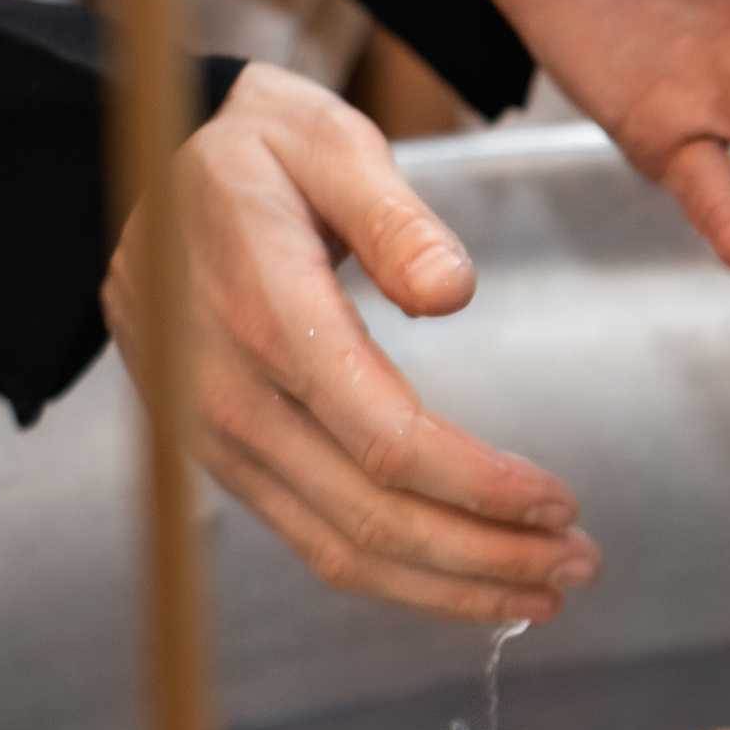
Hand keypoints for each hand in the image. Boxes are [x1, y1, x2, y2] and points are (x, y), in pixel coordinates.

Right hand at [103, 63, 602, 623]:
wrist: (148, 179)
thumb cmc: (256, 155)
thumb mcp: (324, 139)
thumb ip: (393, 214)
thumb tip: (451, 290)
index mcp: (261, 311)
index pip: (382, 437)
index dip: (477, 485)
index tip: (559, 502)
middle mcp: (225, 393)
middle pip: (369, 513)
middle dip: (485, 554)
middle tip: (580, 564)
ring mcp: (213, 438)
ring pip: (339, 547)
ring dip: (451, 584)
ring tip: (545, 590)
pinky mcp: (222, 461)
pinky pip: (311, 540)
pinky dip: (398, 576)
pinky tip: (467, 580)